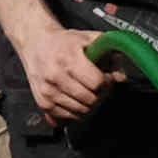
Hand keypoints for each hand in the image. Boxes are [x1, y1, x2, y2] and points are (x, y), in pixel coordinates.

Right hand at [6, 4, 113, 122]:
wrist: (35, 43)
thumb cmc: (63, 42)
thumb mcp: (89, 39)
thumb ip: (110, 54)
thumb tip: (121, 77)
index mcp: (69, 59)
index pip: (97, 83)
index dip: (107, 82)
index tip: (107, 78)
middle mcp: (56, 77)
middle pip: (90, 100)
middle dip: (100, 95)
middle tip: (98, 87)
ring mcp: (48, 92)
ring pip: (81, 112)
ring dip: (89, 105)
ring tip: (87, 92)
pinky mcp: (43, 103)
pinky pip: (68, 118)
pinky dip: (76, 112)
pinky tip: (76, 99)